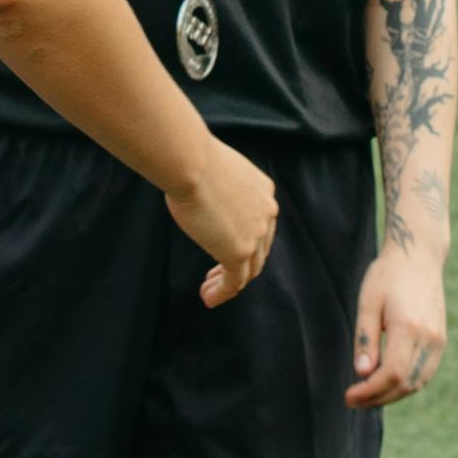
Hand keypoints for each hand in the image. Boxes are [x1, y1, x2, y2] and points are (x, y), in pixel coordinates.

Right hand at [164, 137, 280, 306]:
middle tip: (216, 274)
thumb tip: (198, 191)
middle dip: (239, 264)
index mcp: (263, 190)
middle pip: (259, 249)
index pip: (260, 222)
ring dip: (229, 282)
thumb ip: (217, 185)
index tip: (222, 243)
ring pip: (249, 270)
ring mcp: (256, 234)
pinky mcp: (239, 251)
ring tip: (209, 291)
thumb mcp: (214, 169)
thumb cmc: (191, 159)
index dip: (245, 238)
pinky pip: (235, 282)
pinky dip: (222, 293)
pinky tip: (208, 298)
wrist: (191, 162)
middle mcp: (267, 213)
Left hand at [345, 253, 447, 410]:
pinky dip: (406, 384)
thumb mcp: (368, 303)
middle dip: (378, 398)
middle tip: (353, 401)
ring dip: (392, 395)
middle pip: (406, 384)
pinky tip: (385, 383)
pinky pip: (425, 373)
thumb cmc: (388, 276)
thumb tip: (362, 373)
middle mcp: (429, 337)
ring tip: (367, 395)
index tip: (349, 396)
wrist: (419, 257)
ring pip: (418, 383)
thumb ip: (366, 339)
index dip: (370, 391)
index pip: (392, 374)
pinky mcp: (440, 340)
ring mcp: (438, 340)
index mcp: (409, 327)